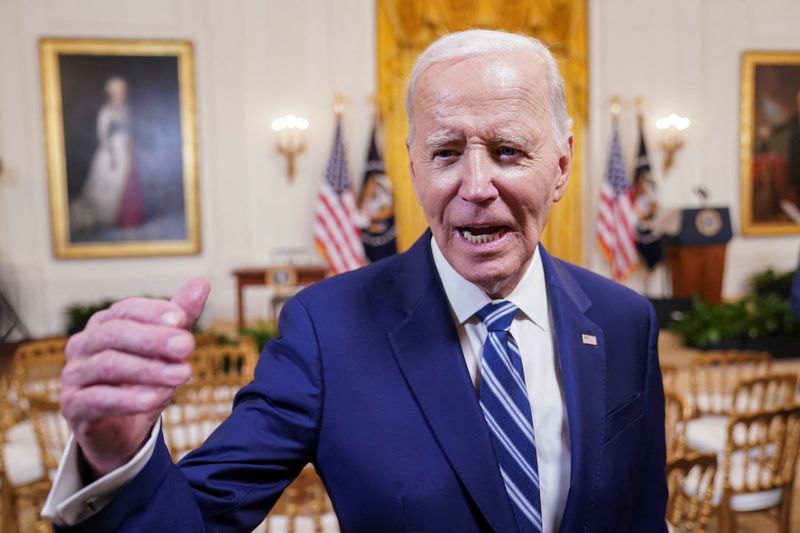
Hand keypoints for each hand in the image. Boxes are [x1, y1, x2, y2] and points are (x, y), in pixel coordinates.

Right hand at [60, 277, 210, 477]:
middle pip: (116, 333)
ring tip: (183, 375)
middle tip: (188, 346)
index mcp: (105, 323)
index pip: (126, 309)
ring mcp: (74, 374)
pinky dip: (128, 399)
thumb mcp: (166, 348)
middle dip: (154, 339)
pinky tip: (155, 400)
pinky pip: (98, 399)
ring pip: (108, 365)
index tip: (182, 319)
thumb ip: (180, 316)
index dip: (153, 312)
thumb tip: (202, 282)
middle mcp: (84, 344)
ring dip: (149, 369)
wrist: (119, 428)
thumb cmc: (142, 379)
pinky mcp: (73, 406)